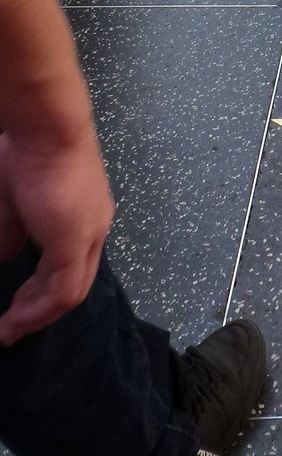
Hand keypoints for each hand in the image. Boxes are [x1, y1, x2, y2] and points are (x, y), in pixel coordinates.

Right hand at [0, 124, 113, 344]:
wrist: (47, 130)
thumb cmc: (28, 154)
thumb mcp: (14, 201)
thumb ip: (14, 231)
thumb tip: (6, 255)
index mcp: (84, 215)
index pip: (70, 263)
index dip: (43, 288)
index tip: (17, 305)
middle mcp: (94, 227)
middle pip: (73, 283)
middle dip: (40, 309)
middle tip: (11, 328)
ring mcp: (89, 235)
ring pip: (70, 292)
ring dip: (38, 315)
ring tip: (9, 330)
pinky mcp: (76, 242)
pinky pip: (63, 291)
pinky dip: (39, 310)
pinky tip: (16, 319)